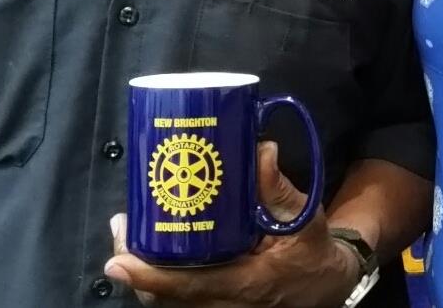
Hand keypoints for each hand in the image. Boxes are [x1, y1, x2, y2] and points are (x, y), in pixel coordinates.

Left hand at [105, 142, 359, 307]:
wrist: (323, 284)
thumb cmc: (312, 249)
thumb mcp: (303, 217)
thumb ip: (279, 189)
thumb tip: (261, 150)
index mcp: (248, 285)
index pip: (190, 287)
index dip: (151, 276)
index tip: (119, 261)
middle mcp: (227, 304)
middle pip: (166, 298)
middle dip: (136, 269)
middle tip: (121, 228)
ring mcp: (220, 307)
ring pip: (167, 301)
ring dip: (142, 272)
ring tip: (126, 232)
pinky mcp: (215, 303)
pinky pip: (178, 298)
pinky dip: (157, 278)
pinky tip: (147, 249)